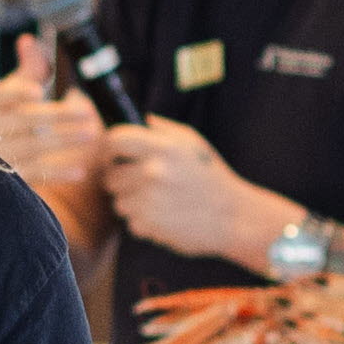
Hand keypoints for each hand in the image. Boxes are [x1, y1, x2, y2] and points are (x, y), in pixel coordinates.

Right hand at [0, 37, 107, 186]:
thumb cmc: (10, 118)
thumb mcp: (16, 91)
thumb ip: (29, 68)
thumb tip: (28, 39)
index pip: (1, 96)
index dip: (17, 93)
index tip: (38, 92)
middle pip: (25, 121)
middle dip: (57, 116)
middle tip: (87, 112)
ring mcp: (0, 156)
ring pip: (34, 147)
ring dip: (64, 140)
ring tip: (91, 134)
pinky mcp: (11, 179)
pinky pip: (36, 175)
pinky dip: (57, 173)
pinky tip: (80, 170)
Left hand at [102, 116, 296, 262]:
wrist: (233, 217)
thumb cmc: (212, 177)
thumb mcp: (194, 144)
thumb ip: (164, 130)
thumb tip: (139, 118)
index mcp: (163, 148)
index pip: (115, 139)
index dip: (111, 148)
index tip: (115, 156)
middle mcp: (153, 172)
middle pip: (110, 176)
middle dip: (122, 181)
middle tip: (143, 185)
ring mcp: (148, 200)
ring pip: (118, 201)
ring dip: (133, 204)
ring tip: (159, 202)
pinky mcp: (148, 225)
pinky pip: (131, 222)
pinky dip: (144, 223)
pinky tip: (165, 217)